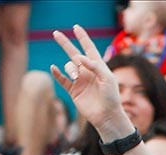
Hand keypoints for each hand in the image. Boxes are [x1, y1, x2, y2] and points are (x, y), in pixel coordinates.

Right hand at [50, 26, 131, 140]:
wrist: (106, 116)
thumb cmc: (111, 97)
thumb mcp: (107, 79)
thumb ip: (95, 66)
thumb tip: (79, 57)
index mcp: (98, 67)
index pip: (89, 48)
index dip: (83, 38)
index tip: (76, 27)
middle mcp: (88, 72)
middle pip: (74, 53)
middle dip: (65, 43)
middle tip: (56, 33)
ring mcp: (80, 81)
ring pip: (69, 67)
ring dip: (70, 68)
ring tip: (76, 76)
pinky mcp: (73, 90)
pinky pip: (62, 79)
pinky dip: (57, 73)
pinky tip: (54, 68)